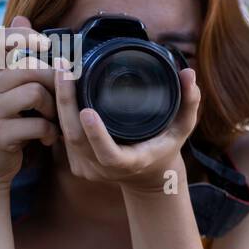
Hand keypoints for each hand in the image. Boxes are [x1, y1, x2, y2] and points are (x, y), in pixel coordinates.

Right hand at [0, 16, 59, 189]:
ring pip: (34, 92)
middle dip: (53, 82)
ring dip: (53, 108)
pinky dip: (49, 132)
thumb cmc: (4, 128)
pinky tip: (47, 139)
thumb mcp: (7, 92)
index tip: (44, 45)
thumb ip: (15, 61)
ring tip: (53, 121)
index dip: (23, 35)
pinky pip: (36, 123)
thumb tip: (22, 18)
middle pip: (30, 67)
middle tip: (60, 100)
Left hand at [53, 57, 201, 194]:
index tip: (86, 110)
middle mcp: (105, 169)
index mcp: (131, 162)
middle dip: (66, 102)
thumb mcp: (183, 128)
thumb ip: (189, 102)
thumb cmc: (166, 148)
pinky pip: (63, 137)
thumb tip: (189, 73)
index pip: (109, 154)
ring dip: (59, 102)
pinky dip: (58, 112)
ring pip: (65, 135)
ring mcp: (88, 168)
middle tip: (65, 70)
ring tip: (60, 70)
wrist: (149, 178)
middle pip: (76, 138)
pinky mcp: (76, 164)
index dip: (96, 135)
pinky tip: (58, 88)